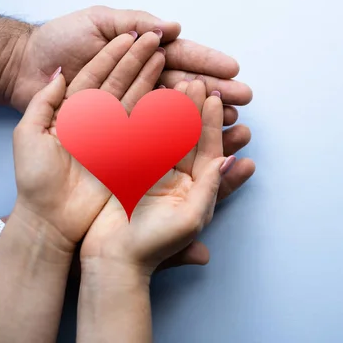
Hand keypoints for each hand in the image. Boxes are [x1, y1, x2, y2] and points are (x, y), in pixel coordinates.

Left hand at [8, 6, 251, 125]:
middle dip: (216, 91)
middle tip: (244, 97)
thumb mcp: (98, 21)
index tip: (232, 67)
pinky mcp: (119, 129)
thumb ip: (133, 22)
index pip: (181, 57)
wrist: (23, 68)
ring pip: (176, 111)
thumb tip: (172, 27)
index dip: (206, 62)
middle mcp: (141, 81)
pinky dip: (178, 135)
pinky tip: (199, 138)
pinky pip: (152, 132)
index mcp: (141, 54)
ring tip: (233, 119)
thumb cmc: (59, 40)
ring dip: (205, 115)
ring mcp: (132, 106)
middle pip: (186, 86)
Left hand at [11, 31, 167, 250]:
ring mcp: (115, 136)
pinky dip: (162, 116)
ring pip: (139, 103)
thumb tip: (61, 73)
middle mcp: (99, 118)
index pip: (101, 72)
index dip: (121, 53)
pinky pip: (148, 132)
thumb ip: (44, 100)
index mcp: (76, 108)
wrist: (46, 218)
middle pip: (125, 83)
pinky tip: (177, 99)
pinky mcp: (129, 156)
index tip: (140, 34)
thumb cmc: (33, 177)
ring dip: (156, 84)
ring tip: (173, 64)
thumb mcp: (28, 133)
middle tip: (164, 44)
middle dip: (145, 63)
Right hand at [80, 80, 230, 274]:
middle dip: (194, 110)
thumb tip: (230, 161)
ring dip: (171, 110)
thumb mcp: (190, 219)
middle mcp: (177, 178)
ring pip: (164, 135)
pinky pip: (139, 142)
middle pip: (188, 138)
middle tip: (199, 82)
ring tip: (177, 84)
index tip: (214, 98)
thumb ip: (211, 188)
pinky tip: (148, 98)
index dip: (212, 124)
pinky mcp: (130, 171)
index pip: (208, 150)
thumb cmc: (154, 246)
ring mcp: (153, 173)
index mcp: (196, 189)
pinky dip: (143, 121)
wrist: (112, 259)